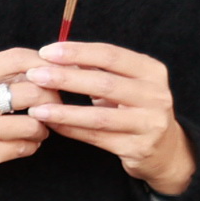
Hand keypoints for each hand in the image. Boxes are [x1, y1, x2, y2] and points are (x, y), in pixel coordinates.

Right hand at [0, 49, 55, 186]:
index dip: (43, 63)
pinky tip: (26, 143)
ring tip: (39, 127)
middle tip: (54, 104)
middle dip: (51, 98)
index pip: (16, 58)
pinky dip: (31, 145)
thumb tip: (39, 68)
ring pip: (31, 124)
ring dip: (43, 127)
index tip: (56, 71)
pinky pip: (21, 148)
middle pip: (31, 91)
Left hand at [29, 40, 195, 195]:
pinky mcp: (138, 148)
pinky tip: (51, 125)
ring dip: (63, 111)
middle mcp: (155, 95)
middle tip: (34, 75)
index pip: (110, 55)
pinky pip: (97, 138)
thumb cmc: (135, 107)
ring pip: (99, 116)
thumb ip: (97, 69)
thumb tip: (55, 55)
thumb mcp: (126, 83)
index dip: (77, 52)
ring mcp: (150, 123)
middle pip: (104, 83)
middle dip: (65, 78)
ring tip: (36, 108)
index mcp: (152, 71)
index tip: (47, 51)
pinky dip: (71, 130)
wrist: (165, 149)